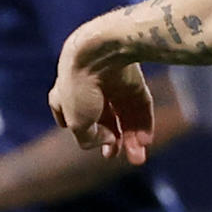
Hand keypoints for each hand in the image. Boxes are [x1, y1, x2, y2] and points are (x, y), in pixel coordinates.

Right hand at [50, 25, 156, 163]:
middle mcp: (90, 87)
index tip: (79, 134)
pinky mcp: (134, 81)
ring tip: (137, 159)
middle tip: (113, 156)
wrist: (101, 52)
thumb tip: (109, 142)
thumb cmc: (80, 85)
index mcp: (66, 91)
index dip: (75, 126)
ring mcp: (113, 84)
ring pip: (123, 116)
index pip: (68, 112)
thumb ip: (88, 138)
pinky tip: (144, 141)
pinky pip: (139, 106)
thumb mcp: (76, 122)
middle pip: (102, 119)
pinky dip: (143, 125)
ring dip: (131, 139)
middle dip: (109, 140)